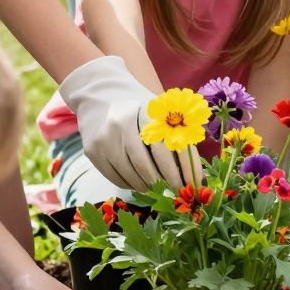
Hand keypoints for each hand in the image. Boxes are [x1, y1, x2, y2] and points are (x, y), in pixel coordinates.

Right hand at [56, 56, 193, 191]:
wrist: (99, 97)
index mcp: (145, 112)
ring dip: (150, 188)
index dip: (182, 168)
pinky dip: (133, 186)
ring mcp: (105, 139)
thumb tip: (196, 175)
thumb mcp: (157, 112)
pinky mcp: (93, 151)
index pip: (169, 145)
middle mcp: (122, 124)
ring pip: (132, 174)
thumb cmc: (138, 108)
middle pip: (148, 164)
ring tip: (161, 190)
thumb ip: (176, 136)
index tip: (192, 184)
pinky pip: (116, 178)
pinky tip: (142, 185)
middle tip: (178, 192)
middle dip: (167, 182)